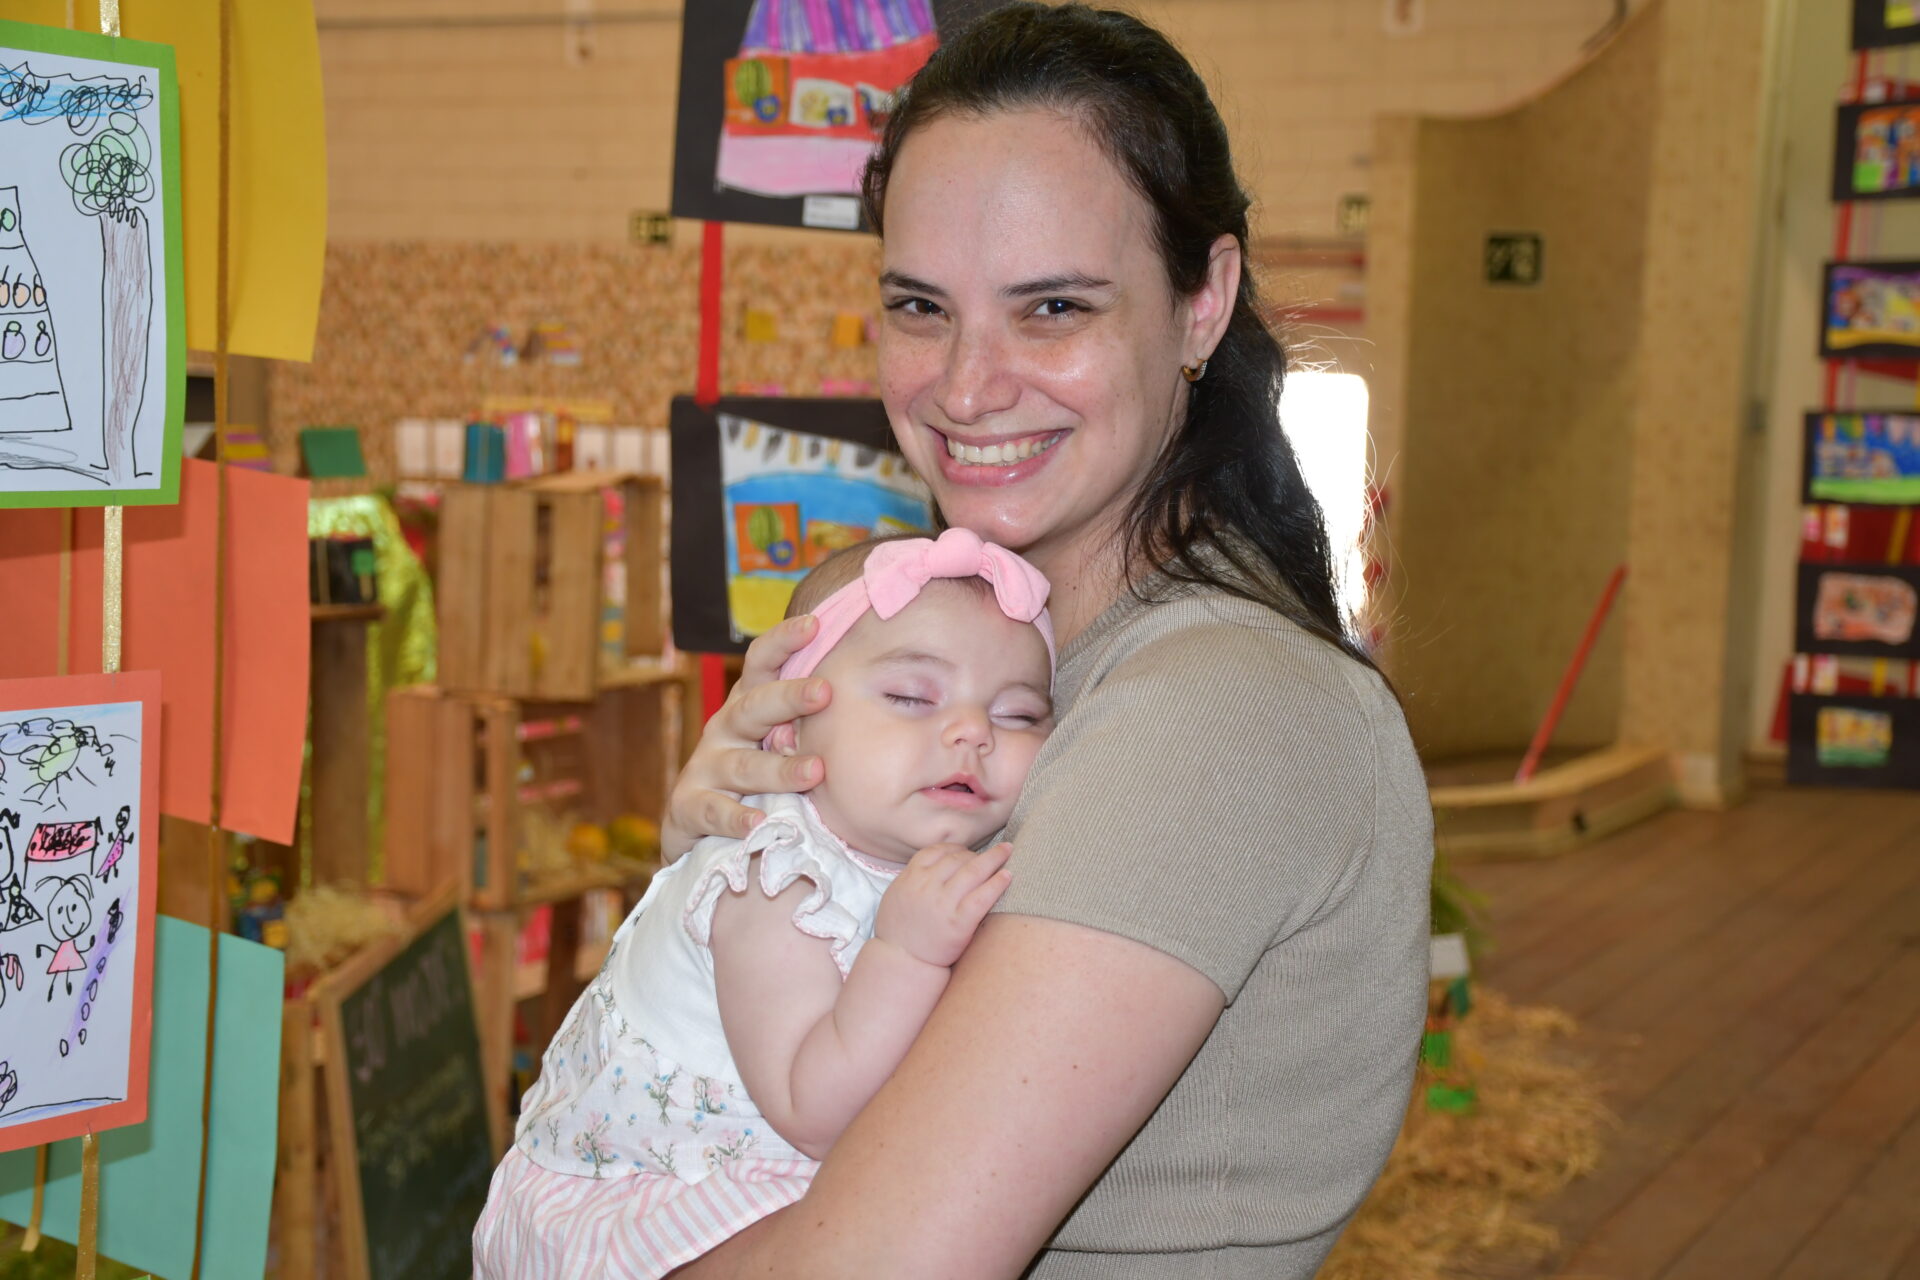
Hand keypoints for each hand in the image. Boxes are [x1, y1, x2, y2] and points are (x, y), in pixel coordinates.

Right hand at [662, 615, 832, 859]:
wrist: (698, 826)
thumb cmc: (757, 777)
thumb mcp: (779, 741)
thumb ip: (813, 721)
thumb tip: (888, 690)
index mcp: (748, 706)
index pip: (761, 665)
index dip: (783, 642)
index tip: (815, 624)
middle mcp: (724, 729)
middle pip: (754, 707)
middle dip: (788, 698)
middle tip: (826, 692)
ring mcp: (706, 767)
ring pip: (743, 765)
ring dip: (779, 768)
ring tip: (815, 770)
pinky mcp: (688, 806)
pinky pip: (712, 811)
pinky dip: (735, 818)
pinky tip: (758, 823)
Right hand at [874, 843, 1012, 968]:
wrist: (902, 963)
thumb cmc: (899, 931)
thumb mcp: (897, 895)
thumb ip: (914, 877)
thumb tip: (936, 862)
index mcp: (910, 877)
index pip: (938, 851)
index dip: (956, 848)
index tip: (967, 851)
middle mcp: (926, 886)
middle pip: (958, 858)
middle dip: (977, 854)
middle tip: (993, 854)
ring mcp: (943, 904)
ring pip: (973, 871)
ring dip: (993, 859)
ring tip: (1007, 851)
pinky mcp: (959, 923)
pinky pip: (982, 897)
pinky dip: (997, 884)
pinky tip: (1008, 876)